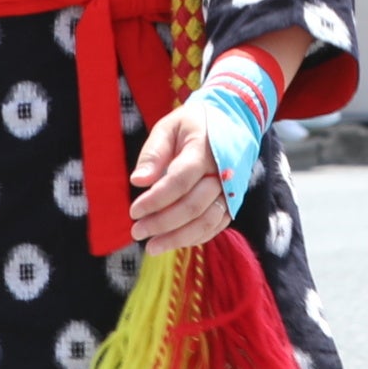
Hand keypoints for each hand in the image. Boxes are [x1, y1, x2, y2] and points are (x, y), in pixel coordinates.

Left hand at [126, 102, 232, 250]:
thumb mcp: (170, 126)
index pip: (180, 181)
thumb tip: (138, 181)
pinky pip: (216, 227)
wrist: (234, 122)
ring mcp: (231, 191)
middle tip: (137, 232)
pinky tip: (173, 242)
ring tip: (152, 247)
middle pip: (193, 206)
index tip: (134, 212)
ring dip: (178, 238)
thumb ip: (154, 152)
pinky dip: (194, 238)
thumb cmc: (195, 124)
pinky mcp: (233, 203)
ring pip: (206, 222)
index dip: (156, 200)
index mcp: (205, 149)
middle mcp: (223, 174)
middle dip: (162, 223)